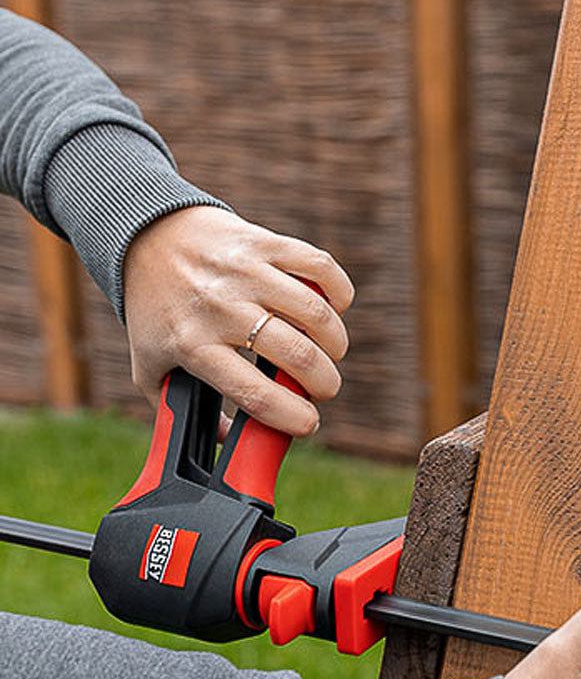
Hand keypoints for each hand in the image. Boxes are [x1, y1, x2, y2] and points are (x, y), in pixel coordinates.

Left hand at [122, 206, 354, 435]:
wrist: (144, 234)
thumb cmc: (155, 309)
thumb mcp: (151, 366)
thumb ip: (182, 412)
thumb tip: (227, 445)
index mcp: (192, 344)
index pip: (255, 394)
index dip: (294, 418)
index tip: (308, 424)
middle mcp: (221, 307)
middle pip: (297, 355)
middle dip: (325, 384)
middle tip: (322, 389)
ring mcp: (245, 272)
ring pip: (317, 314)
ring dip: (335, 344)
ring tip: (329, 353)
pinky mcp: (265, 243)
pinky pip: (321, 270)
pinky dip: (338, 295)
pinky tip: (330, 310)